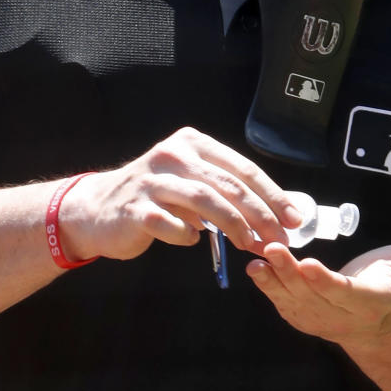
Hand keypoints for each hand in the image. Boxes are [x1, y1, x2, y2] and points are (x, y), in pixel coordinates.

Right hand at [56, 127, 302, 262]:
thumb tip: (274, 216)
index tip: (294, 219)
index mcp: (192, 144)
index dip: (272, 195)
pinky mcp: (134, 208)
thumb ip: (224, 191)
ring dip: (234, 226)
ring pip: (204, 201)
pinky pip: (169, 224)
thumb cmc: (154, 197)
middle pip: (228, 185)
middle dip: (261, 214)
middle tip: (280, 239)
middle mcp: (173, 156)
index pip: (242, 168)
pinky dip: (185, 235)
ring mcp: (151, 181)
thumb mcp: (189, 181)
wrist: (96, 209)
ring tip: (251, 245)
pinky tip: (192, 240)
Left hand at [245, 241, 390, 345]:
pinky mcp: (302, 318)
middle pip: (312, 295)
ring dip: (273, 281)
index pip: (343, 293)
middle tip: (272, 248)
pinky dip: (267, 288)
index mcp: (368, 303)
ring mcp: (318, 320)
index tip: (308, 263)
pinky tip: (255, 269)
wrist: (378, 321)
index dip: (324, 281)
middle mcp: (341, 317)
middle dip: (290, 273)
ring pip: (293, 301)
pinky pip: (283, 304)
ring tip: (258, 259)